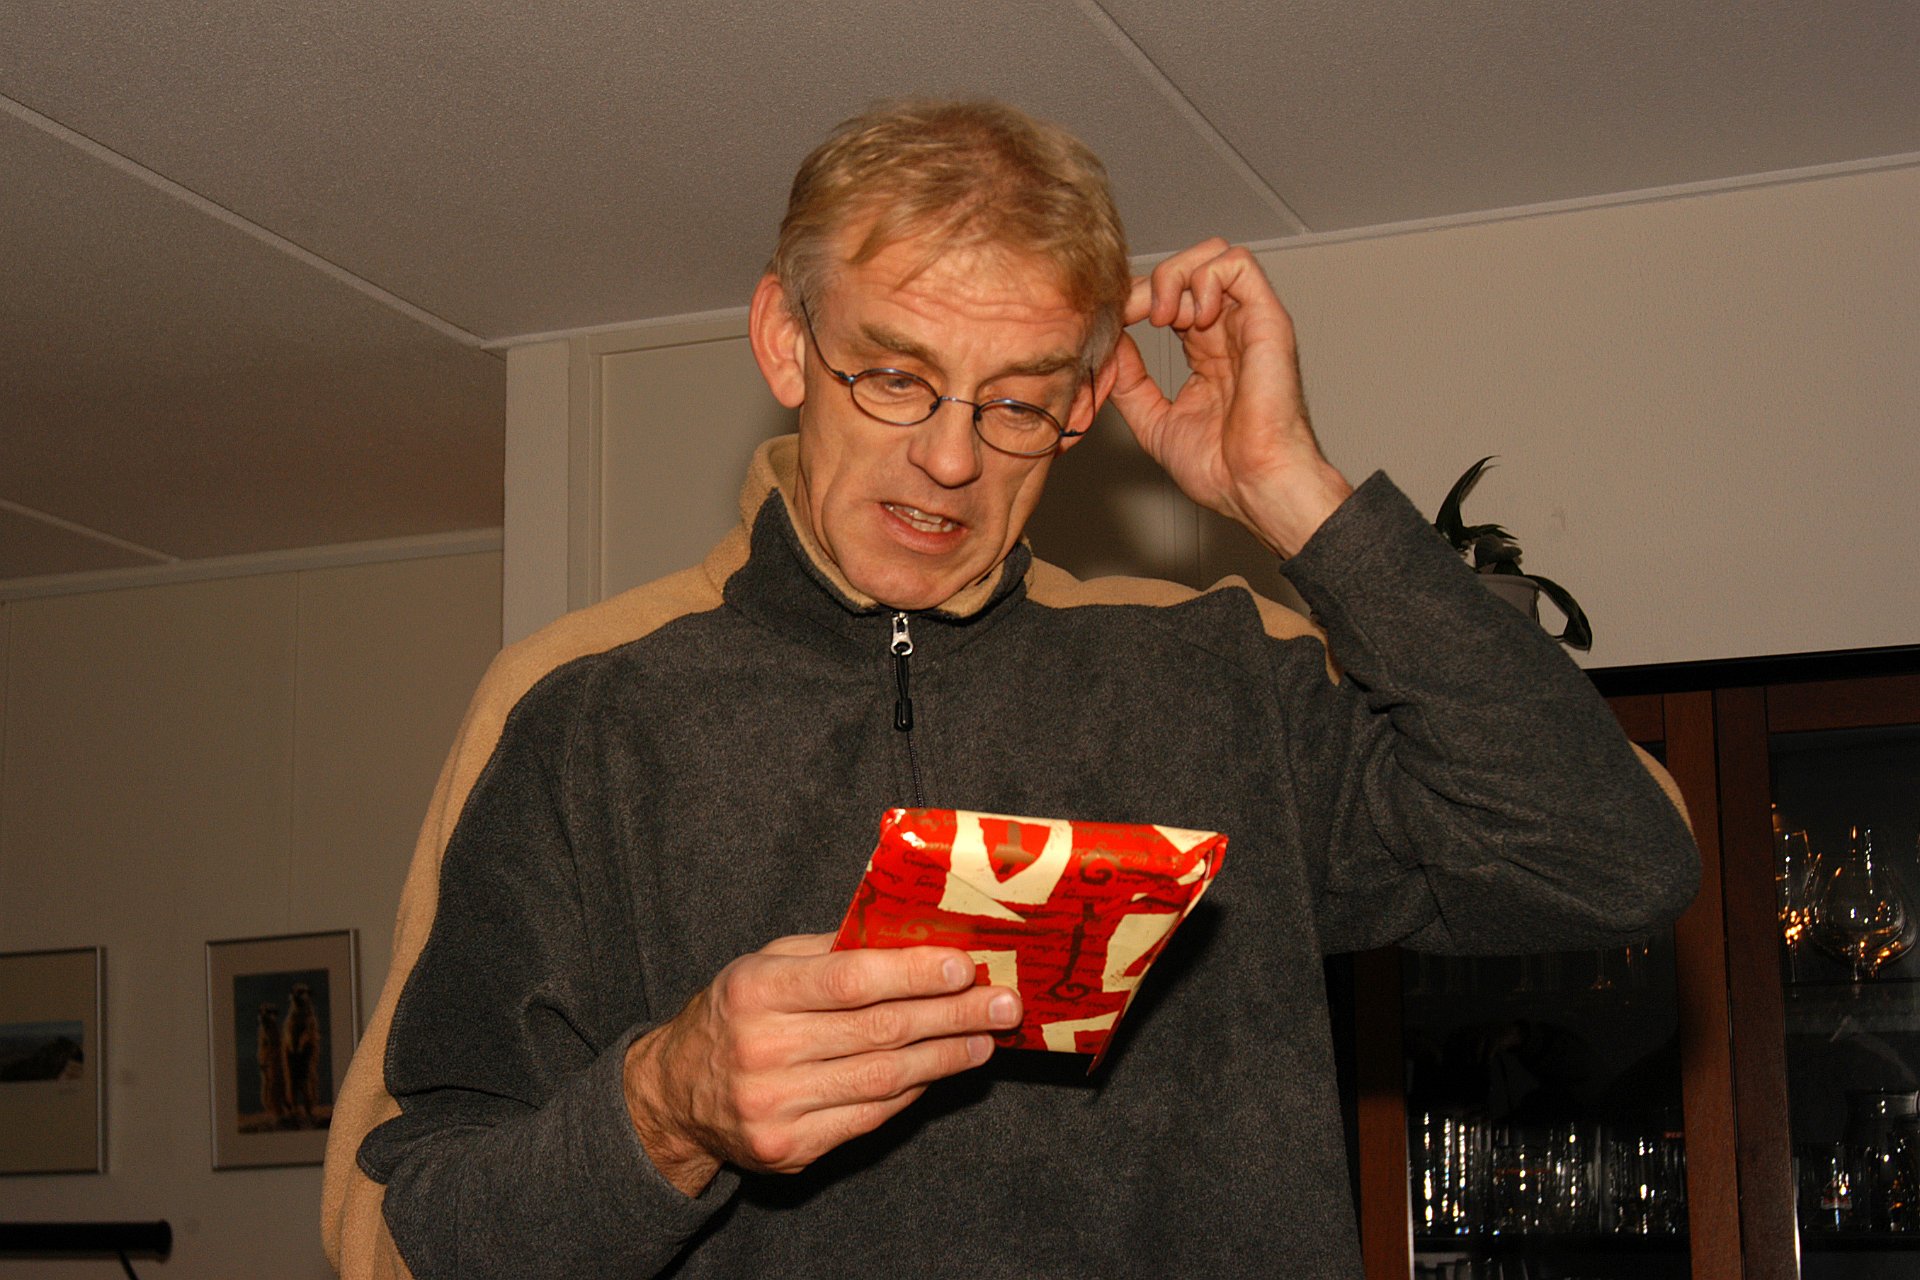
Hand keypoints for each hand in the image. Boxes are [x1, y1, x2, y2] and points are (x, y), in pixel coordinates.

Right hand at [621, 933, 1020, 1195]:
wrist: (676, 1093)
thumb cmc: (737, 1013)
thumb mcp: (768, 964)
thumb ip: (833, 950)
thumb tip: (916, 934)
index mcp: (756, 990)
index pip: (849, 980)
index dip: (913, 973)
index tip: (964, 965)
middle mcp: (761, 1049)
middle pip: (878, 1031)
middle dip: (951, 1015)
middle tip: (1003, 1003)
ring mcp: (774, 1105)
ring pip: (882, 1079)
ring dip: (945, 1056)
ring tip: (986, 1037)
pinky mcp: (789, 1147)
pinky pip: (869, 1116)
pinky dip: (913, 1091)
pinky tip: (942, 1069)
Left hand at [1108, 238, 1353, 557]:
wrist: (1254, 486)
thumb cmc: (1220, 469)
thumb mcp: (1153, 421)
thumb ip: (1130, 382)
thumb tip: (1110, 344)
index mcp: (1207, 352)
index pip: (1170, 298)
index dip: (1137, 300)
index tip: (1114, 324)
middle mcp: (1229, 332)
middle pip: (1188, 268)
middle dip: (1149, 284)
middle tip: (1134, 316)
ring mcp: (1249, 322)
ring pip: (1213, 254)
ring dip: (1176, 276)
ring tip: (1165, 318)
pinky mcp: (1267, 318)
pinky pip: (1237, 263)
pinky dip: (1204, 278)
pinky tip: (1192, 318)